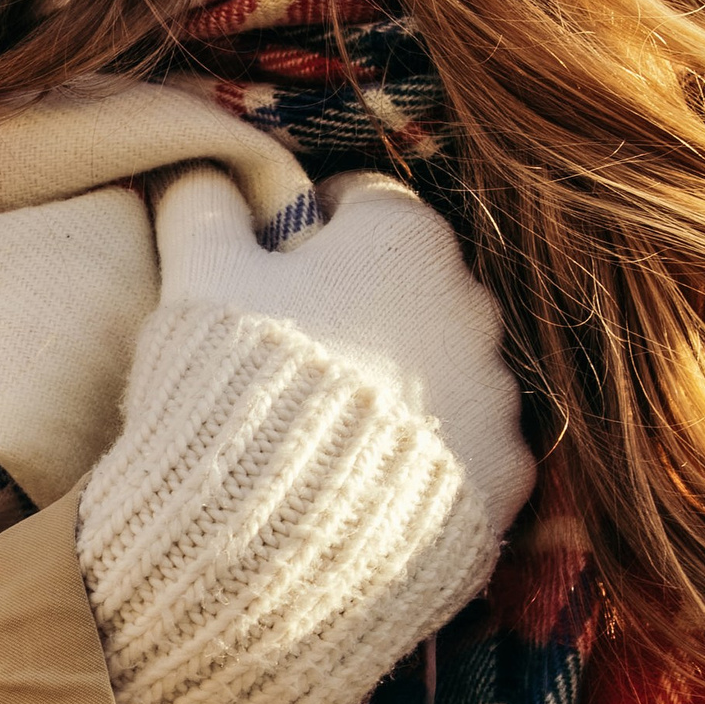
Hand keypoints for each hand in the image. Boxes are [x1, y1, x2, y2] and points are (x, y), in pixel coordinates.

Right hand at [151, 165, 534, 539]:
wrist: (270, 538)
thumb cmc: (233, 384)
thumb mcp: (198, 276)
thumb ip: (203, 204)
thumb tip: (200, 164)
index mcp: (402, 237)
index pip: (360, 201)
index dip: (306, 229)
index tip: (271, 266)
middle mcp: (472, 305)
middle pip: (411, 285)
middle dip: (361, 306)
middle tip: (294, 354)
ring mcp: (498, 397)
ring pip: (445, 367)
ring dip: (400, 381)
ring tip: (328, 429)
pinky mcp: (506, 478)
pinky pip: (467, 448)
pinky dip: (428, 456)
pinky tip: (369, 482)